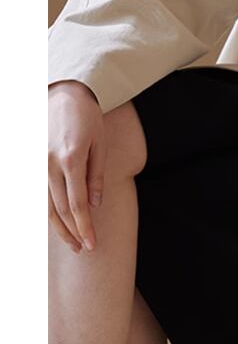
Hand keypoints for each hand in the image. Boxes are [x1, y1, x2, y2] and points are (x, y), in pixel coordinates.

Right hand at [48, 81, 104, 253]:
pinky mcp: (32, 164)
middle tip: (84, 248)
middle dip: (73, 232)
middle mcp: (49, 165)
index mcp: (70, 159)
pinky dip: (47, 211)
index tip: (92, 244)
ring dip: (58, 227)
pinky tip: (57, 223)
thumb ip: (97, 175)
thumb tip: (95, 205)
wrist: (62, 95)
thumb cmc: (86, 117)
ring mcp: (37, 165)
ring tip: (72, 242)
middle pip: (59, 209)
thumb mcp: (99, 143)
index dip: (84, 227)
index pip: (77, 204)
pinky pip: (39, 195)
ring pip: (45, 206)